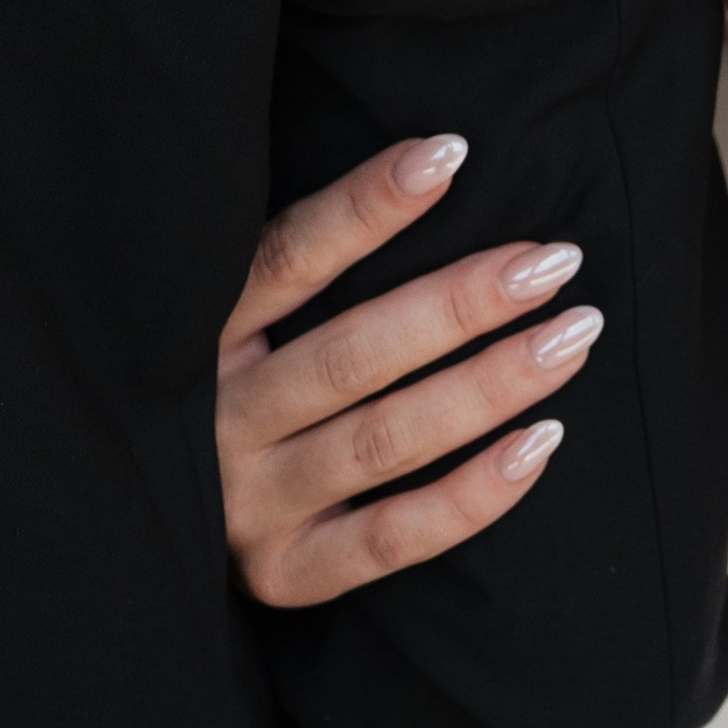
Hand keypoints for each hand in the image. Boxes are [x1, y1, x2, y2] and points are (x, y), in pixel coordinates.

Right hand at [217, 134, 602, 608]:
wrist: (156, 529)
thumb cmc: (232, 386)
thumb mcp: (234, 318)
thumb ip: (294, 266)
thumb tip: (428, 164)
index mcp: (199, 335)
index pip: (288, 259)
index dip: (365, 206)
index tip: (450, 153)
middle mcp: (217, 420)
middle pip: (353, 354)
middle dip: (463, 303)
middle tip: (556, 262)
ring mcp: (247, 504)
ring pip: (385, 439)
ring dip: (489, 385)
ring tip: (572, 336)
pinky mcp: (283, 573)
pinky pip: (393, 538)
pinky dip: (472, 495)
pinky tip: (540, 441)